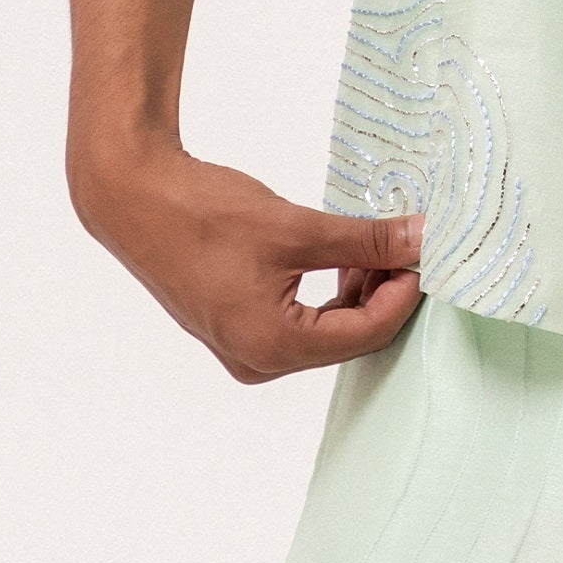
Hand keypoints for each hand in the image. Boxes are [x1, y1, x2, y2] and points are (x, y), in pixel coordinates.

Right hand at [69, 134, 423, 383]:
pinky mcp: (237, 329)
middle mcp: (259, 361)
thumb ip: (364, 240)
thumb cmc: (206, 214)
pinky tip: (345, 257)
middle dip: (385, 293)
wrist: (137, 201)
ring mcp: (245, 349)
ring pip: (328, 332)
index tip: (426, 252)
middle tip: (408, 245)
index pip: (367, 334)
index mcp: (273, 347)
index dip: (404, 292)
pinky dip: (330, 295)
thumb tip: (420, 239)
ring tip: (378, 245)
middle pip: (349, 338)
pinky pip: (302, 324)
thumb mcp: (297, 227)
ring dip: (359, 292)